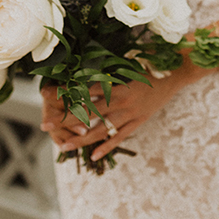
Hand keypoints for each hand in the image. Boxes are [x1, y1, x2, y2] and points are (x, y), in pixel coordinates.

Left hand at [41, 54, 199, 161]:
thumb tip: (85, 63)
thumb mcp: (125, 63)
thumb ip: (106, 68)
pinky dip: (107, 146)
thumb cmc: (148, 64)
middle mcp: (119, 100)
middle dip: (64, 119)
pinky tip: (94, 155)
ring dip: (80, 139)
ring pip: (100, 129)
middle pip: (86, 112)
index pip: (82, 90)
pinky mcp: (138, 122)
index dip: (64, 93)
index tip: (45, 94)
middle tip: (45, 125)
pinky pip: (120, 137)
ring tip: (63, 146)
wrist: (174, 74)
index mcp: (114, 83)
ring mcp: (128, 113)